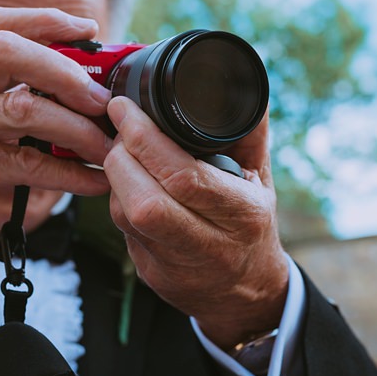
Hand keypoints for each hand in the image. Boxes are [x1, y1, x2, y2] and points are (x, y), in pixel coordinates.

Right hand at [0, 8, 112, 366]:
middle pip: (7, 51)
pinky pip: (22, 161)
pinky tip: (92, 181)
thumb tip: (72, 90)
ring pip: (21, 108)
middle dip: (64, 69)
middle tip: (102, 98)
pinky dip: (65, 172)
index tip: (88, 30)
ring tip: (108, 146)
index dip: (45, 20)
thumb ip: (1, 103)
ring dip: (76, 128)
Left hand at [103, 97, 289, 349]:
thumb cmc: (252, 225)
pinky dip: (118, 198)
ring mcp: (176, 265)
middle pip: (145, 201)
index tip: (125, 108)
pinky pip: (121, 230)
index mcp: (242, 214)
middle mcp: (210, 244)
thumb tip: (246, 81)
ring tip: (123, 150)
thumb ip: (249, 132)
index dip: (146, 140)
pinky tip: (126, 181)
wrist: (246, 294)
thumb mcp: (261, 179)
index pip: (185, 177)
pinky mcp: (151, 275)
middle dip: (121, 156)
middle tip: (119, 127)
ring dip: (115, 176)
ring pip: (126, 215)